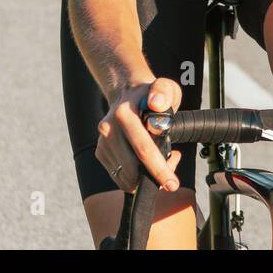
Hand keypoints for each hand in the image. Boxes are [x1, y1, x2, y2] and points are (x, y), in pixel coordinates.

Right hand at [95, 76, 182, 193]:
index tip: (172, 184)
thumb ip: (164, 92)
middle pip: (132, 169)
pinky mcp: (101, 153)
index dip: (159, 169)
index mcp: (123, 114)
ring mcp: (103, 142)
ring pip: (125, 176)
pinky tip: (145, 163)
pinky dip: (135, 177)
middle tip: (171, 170)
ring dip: (145, 177)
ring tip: (160, 162)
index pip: (143, 149)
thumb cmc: (151, 95)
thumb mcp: (165, 88)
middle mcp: (108, 129)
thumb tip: (157, 104)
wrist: (127, 94)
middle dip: (154, 177)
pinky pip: (120, 176)